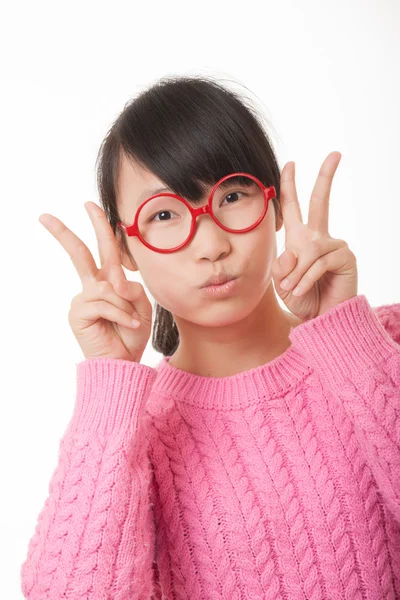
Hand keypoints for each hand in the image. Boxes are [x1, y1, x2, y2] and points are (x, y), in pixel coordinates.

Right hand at [38, 201, 151, 361]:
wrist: (123, 362)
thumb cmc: (131, 334)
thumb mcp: (141, 306)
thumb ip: (132, 288)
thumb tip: (116, 282)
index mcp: (109, 281)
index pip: (105, 249)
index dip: (100, 226)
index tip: (90, 205)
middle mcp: (93, 287)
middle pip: (80, 253)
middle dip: (64, 233)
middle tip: (45, 216)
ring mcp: (83, 299)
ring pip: (108, 288)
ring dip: (125, 306)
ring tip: (130, 323)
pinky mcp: (78, 313)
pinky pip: (105, 303)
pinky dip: (121, 315)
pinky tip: (126, 326)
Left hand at [271, 151, 357, 321]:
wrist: (320, 319)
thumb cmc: (301, 299)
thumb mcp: (281, 282)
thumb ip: (281, 266)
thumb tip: (293, 251)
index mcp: (300, 239)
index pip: (294, 208)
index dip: (290, 186)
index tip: (290, 163)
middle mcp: (318, 238)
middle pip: (321, 201)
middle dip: (326, 177)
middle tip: (335, 153)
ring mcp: (334, 246)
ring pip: (309, 250)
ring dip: (296, 273)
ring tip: (292, 290)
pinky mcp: (345, 257)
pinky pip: (318, 263)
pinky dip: (305, 279)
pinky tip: (300, 291)